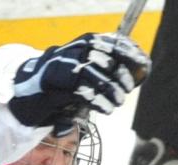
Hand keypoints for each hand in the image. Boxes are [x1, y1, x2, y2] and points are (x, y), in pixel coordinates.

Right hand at [9, 33, 150, 127]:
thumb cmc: (65, 81)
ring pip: (95, 77)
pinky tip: (106, 109)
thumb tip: (137, 70)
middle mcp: (74, 51)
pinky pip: (83, 93)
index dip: (130, 54)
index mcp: (84, 42)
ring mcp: (63, 67)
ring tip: (117, 102)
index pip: (112, 43)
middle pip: (105, 60)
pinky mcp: (56, 87)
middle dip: (121, 76)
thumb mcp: (86, 68)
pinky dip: (98, 102)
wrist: (32, 91)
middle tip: (127, 90)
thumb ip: (107, 65)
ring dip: (110, 92)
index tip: (144, 64)